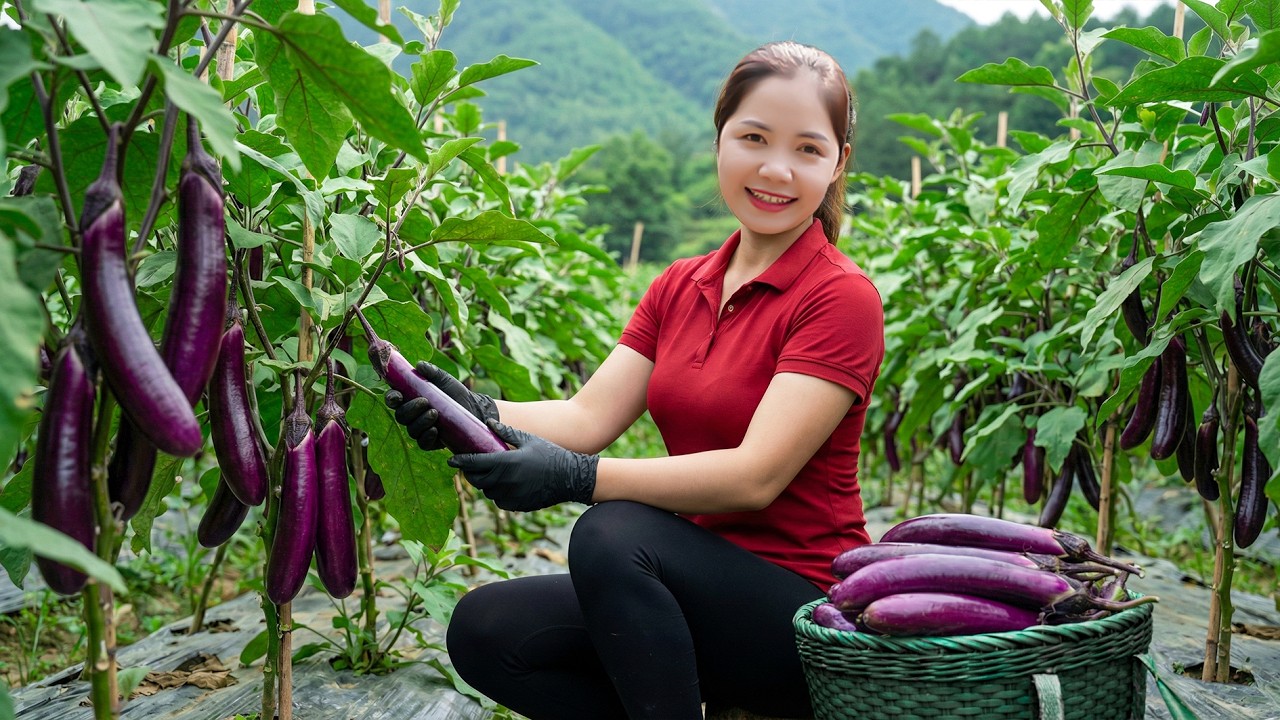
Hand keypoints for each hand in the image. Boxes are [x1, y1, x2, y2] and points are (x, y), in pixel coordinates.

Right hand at [384, 361, 497, 450]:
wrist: (472, 408)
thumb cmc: (454, 392)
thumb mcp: (444, 379)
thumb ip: (432, 372)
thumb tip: (420, 365)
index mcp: (410, 398)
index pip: (393, 399)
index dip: (391, 398)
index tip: (397, 396)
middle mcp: (412, 415)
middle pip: (400, 416)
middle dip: (410, 409)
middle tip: (425, 402)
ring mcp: (420, 429)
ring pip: (411, 430)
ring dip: (420, 422)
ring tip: (435, 413)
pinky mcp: (430, 441)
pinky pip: (422, 443)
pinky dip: (427, 437)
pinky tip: (435, 430)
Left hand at [448, 421, 597, 511]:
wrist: (571, 478)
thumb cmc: (550, 454)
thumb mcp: (528, 439)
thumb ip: (506, 432)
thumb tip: (488, 422)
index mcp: (507, 462)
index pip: (475, 463)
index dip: (460, 461)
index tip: (451, 460)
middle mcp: (506, 481)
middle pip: (477, 480)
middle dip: (471, 473)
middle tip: (470, 465)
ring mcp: (512, 496)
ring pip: (487, 491)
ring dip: (485, 483)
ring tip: (490, 473)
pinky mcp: (518, 506)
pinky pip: (500, 501)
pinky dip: (497, 493)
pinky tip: (504, 484)